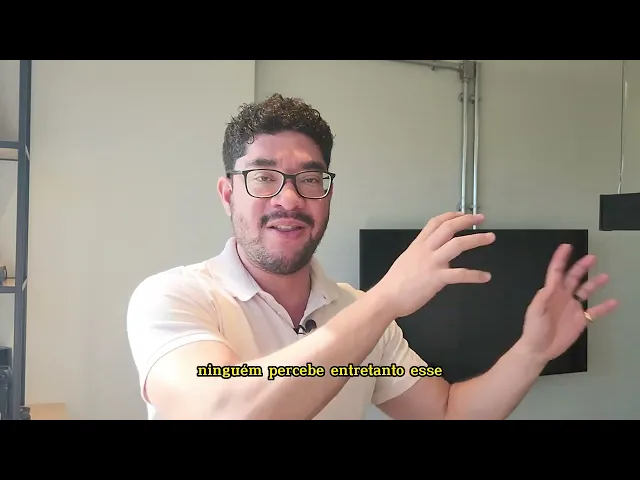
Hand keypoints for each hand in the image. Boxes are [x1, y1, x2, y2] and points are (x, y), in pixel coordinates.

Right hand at [374, 212, 494, 318]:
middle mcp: (426, 250)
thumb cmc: (395, 282)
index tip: (463, 214)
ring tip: (490, 237)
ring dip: (477, 239)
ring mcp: (432, 263)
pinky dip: (475, 275)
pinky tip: (486, 276)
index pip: (436, 223)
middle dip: (467, 220)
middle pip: (449, 228)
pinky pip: (460, 274)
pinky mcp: (437, 278)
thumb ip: (421, 255)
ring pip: (458, 245)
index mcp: (418, 245)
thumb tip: (433, 255)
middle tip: (481, 218)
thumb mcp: (406, 260)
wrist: (387, 297)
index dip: (451, 216)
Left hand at [519, 244, 617, 362]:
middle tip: (592, 257)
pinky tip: (613, 302)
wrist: (539, 349)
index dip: (561, 259)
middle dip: (582, 267)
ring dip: (594, 283)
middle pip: (573, 277)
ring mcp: (572, 308)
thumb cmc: (534, 329)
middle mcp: (563, 297)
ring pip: (585, 291)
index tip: (567, 246)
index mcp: (551, 292)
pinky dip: (604, 307)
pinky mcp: (580, 320)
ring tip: (605, 276)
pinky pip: (594, 311)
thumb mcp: (536, 310)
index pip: (556, 272)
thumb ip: (543, 297)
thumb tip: (551, 284)